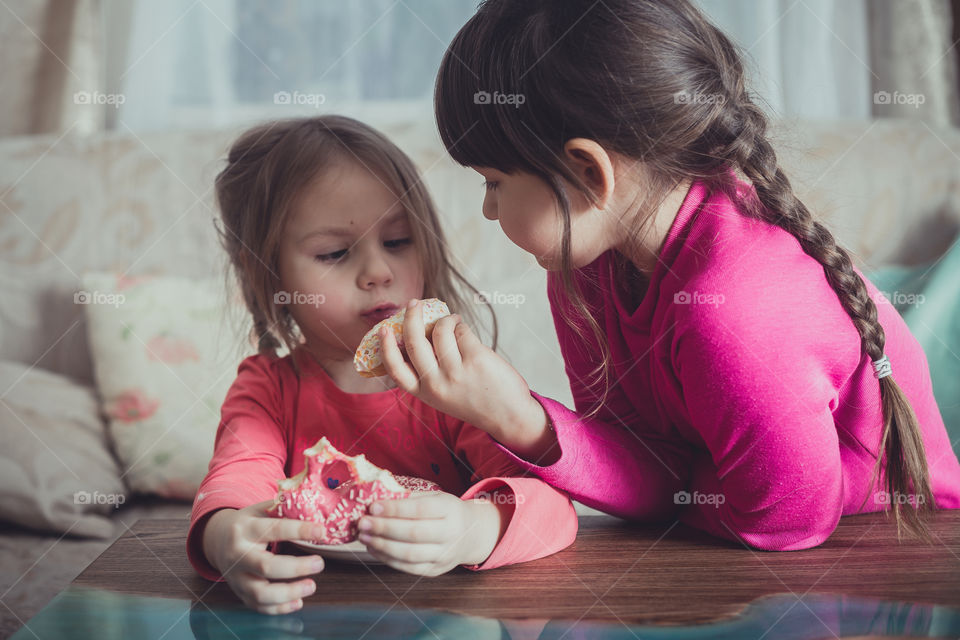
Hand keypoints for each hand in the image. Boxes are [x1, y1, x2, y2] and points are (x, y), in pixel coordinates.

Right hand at [202, 500, 326, 614]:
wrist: (217, 540)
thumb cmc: (248, 523)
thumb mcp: (260, 510)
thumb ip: (283, 509)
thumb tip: (315, 508)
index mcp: (245, 529)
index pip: (273, 529)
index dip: (299, 530)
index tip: (321, 531)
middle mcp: (237, 555)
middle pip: (266, 566)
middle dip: (296, 567)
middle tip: (320, 563)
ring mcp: (236, 577)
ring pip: (260, 594)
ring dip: (289, 593)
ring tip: (311, 586)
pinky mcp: (239, 593)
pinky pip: (259, 606)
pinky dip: (279, 608)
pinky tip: (298, 601)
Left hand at [356, 492, 503, 575]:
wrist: (471, 534)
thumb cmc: (447, 511)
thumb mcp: (435, 497)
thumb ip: (409, 497)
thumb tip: (376, 496)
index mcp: (451, 509)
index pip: (420, 509)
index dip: (395, 509)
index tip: (373, 506)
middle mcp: (451, 534)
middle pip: (413, 533)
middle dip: (384, 528)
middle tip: (362, 522)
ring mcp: (444, 555)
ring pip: (409, 554)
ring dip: (382, 546)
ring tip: (364, 536)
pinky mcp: (435, 571)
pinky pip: (408, 568)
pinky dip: (387, 559)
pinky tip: (374, 548)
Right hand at [380, 299, 548, 445]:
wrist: (509, 417)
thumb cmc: (476, 401)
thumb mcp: (444, 396)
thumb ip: (430, 372)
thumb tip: (421, 332)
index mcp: (425, 393)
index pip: (396, 369)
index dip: (386, 347)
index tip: (383, 329)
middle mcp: (437, 384)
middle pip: (414, 342)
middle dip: (412, 317)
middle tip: (414, 303)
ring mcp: (456, 372)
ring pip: (441, 330)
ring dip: (447, 319)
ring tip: (453, 321)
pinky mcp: (475, 359)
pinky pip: (462, 331)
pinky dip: (462, 326)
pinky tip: (464, 329)